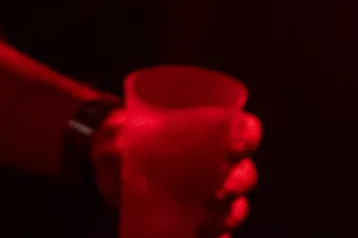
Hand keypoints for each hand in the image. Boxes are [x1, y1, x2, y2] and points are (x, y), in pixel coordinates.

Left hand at [91, 104, 260, 233]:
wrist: (110, 171)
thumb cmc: (124, 142)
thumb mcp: (117, 131)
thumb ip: (116, 133)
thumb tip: (116, 148)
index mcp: (211, 131)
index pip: (245, 131)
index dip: (248, 138)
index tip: (235, 148)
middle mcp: (219, 164)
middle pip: (246, 174)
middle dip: (238, 184)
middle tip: (218, 192)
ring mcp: (210, 196)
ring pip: (235, 208)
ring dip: (226, 216)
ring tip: (205, 222)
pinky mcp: (196, 223)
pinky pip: (218, 234)